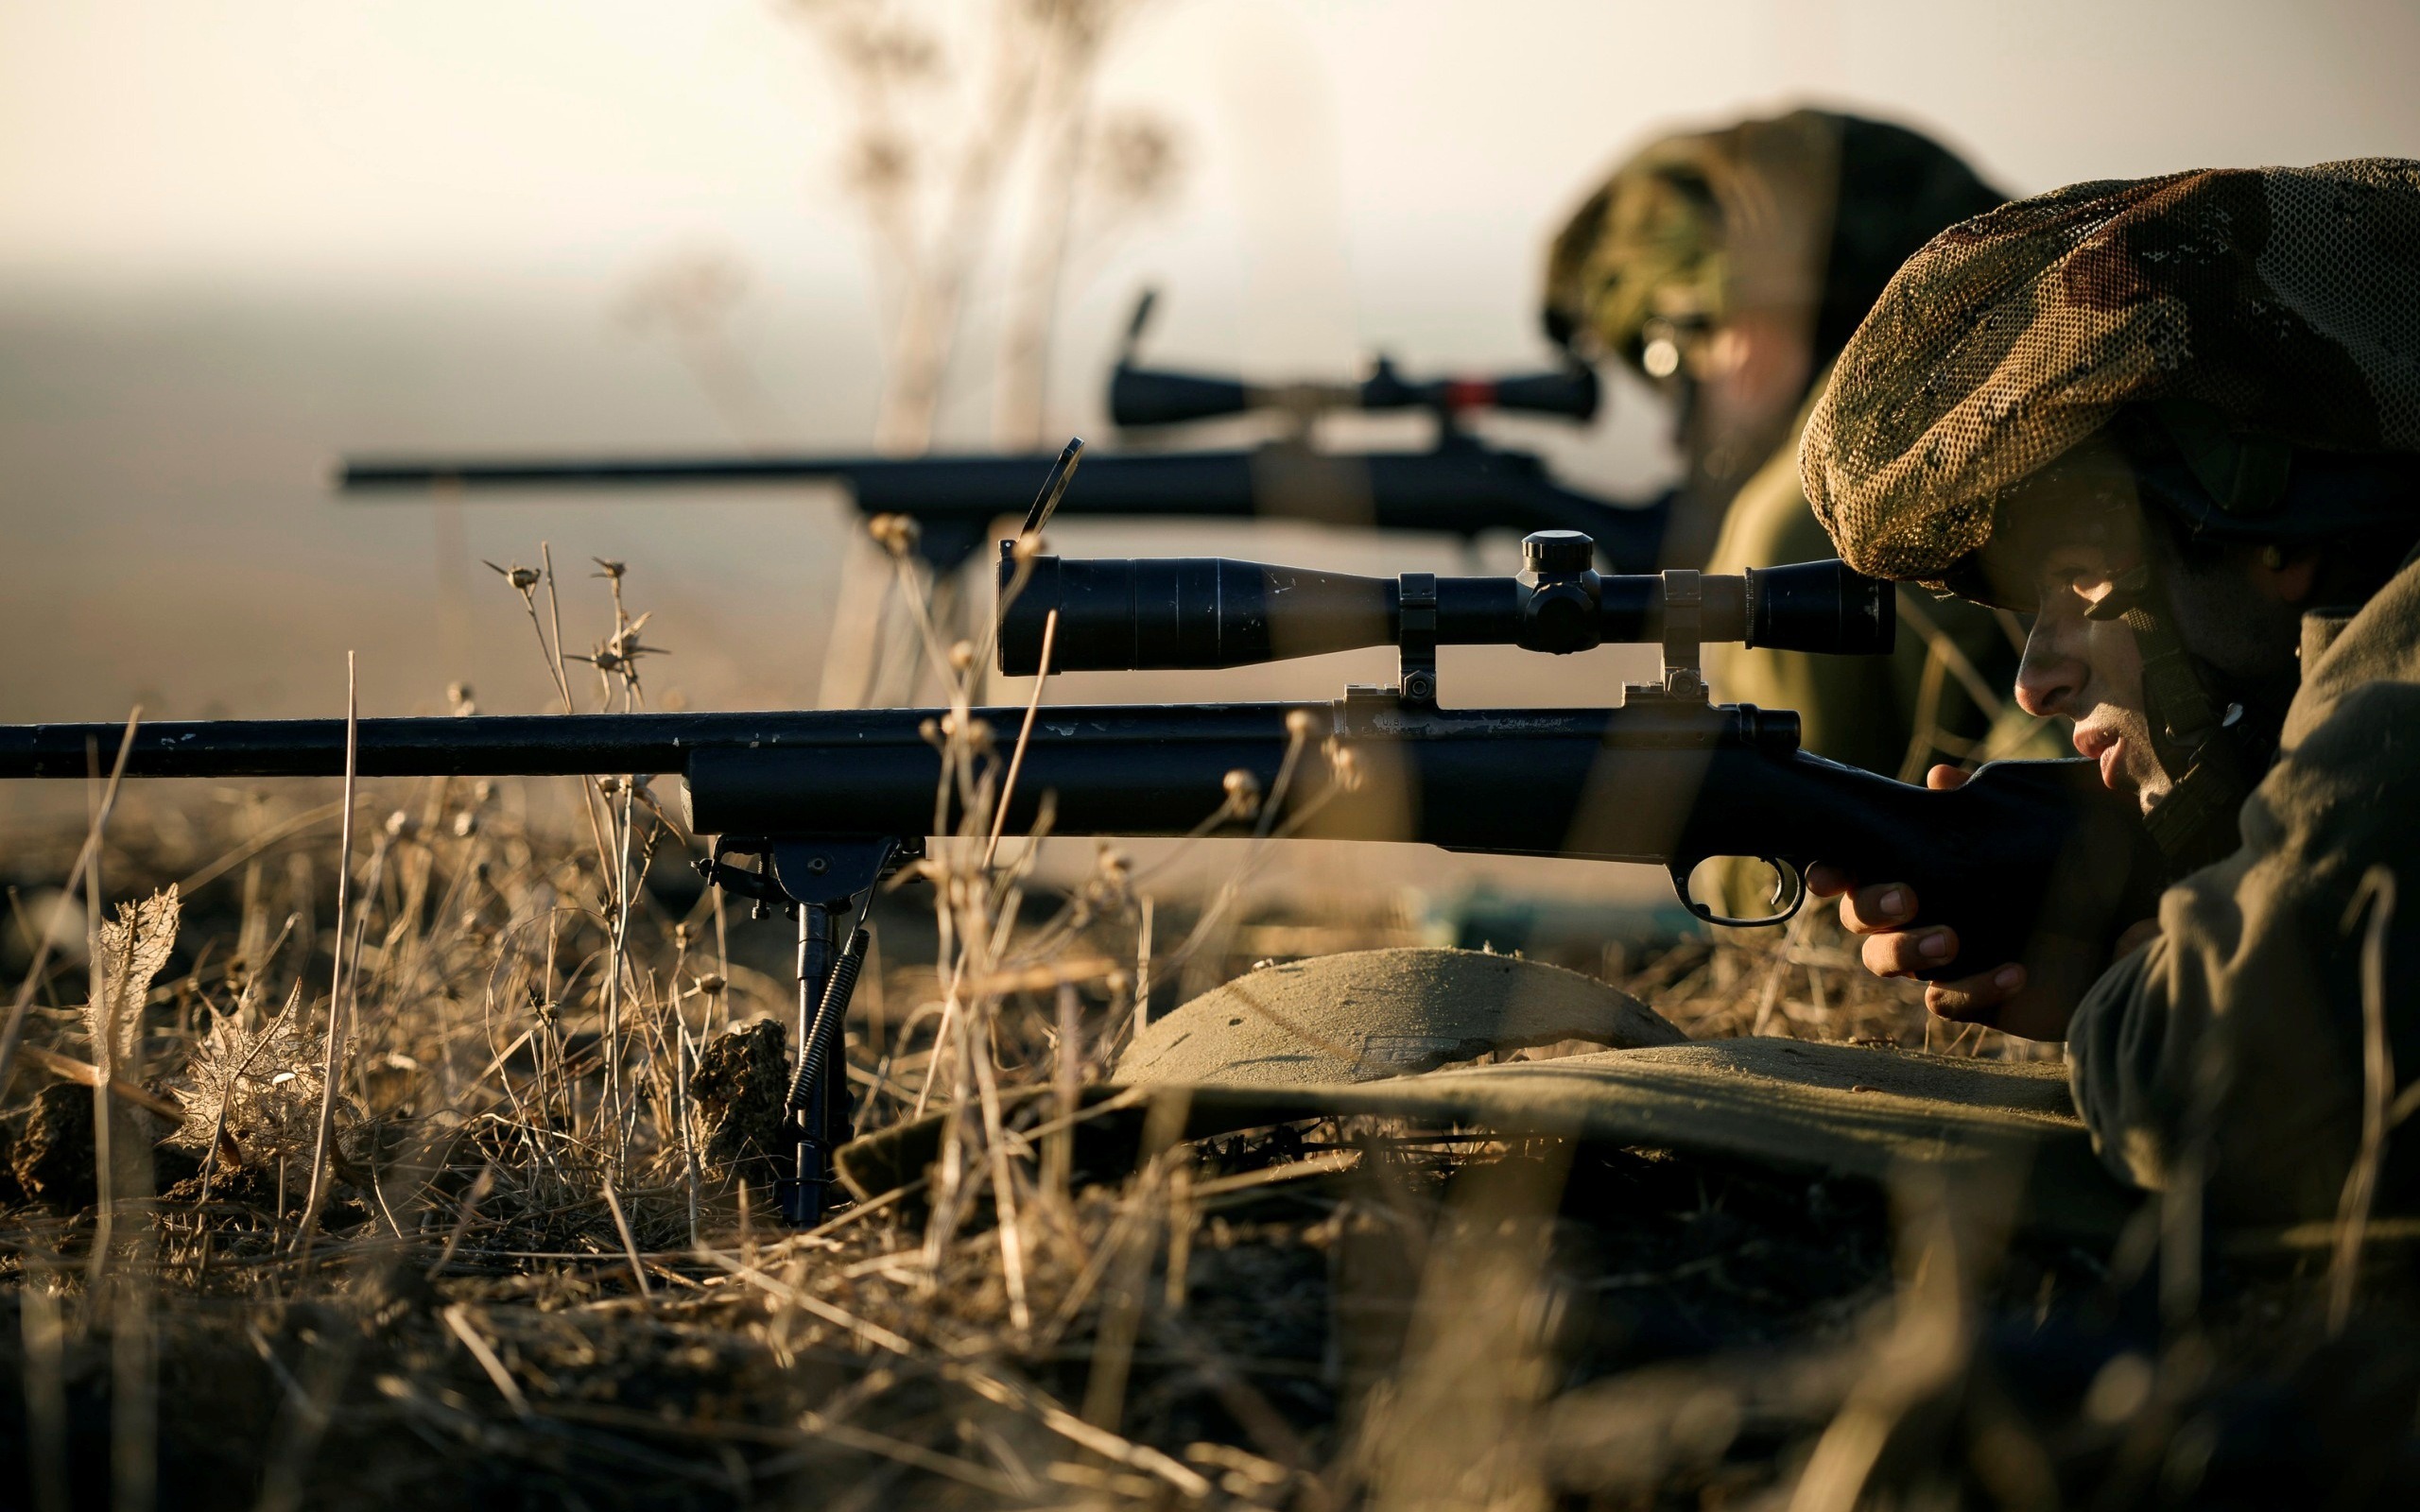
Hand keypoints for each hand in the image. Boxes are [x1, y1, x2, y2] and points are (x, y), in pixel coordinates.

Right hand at [1805, 765, 2120, 1041]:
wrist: (2124, 931)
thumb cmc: (2070, 869)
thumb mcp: (2031, 827)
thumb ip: (1983, 803)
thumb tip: (1941, 778)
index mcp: (1919, 867)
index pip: (1857, 867)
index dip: (1831, 871)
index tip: (1831, 875)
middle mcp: (1917, 914)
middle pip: (1859, 917)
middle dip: (1873, 906)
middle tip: (1909, 898)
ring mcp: (1939, 958)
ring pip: (1884, 962)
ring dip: (1906, 950)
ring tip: (1949, 939)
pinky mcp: (1971, 997)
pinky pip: (1945, 1002)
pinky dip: (1972, 988)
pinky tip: (2015, 971)